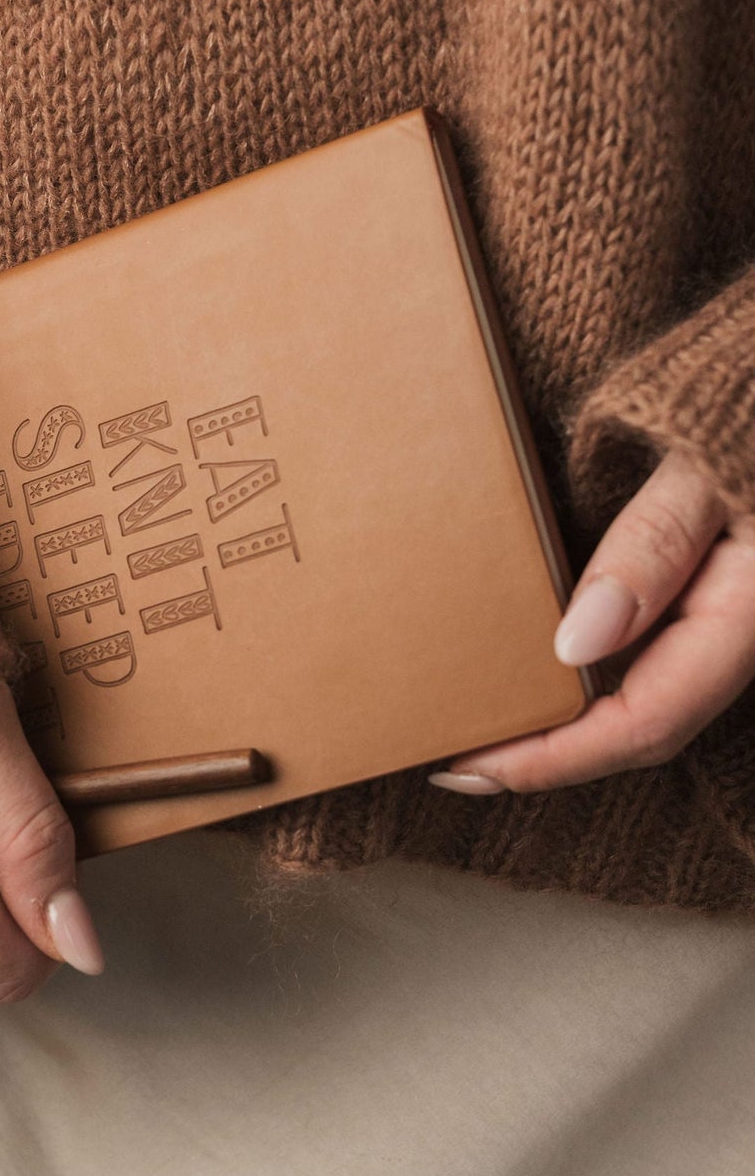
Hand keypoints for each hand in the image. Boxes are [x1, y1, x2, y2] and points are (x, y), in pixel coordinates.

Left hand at [429, 447, 754, 794]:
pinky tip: (532, 670)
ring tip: (478, 730)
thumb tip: (575, 644)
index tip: (469, 766)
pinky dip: (581, 680)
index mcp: (749, 613)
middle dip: (546, 758)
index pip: (647, 722)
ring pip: (642, 699)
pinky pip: (643, 659)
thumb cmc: (752, 409)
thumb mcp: (705, 466)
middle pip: (639, 727)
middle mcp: (739, 629)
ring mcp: (724, 613)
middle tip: (452, 763)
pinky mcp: (704, 593)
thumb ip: (651, 545)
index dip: (555, 759)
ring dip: (562, 726)